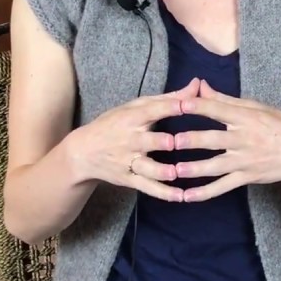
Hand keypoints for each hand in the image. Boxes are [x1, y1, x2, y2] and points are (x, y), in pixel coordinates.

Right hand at [65, 79, 198, 201]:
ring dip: (161, 171)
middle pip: (147, 141)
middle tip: (176, 143)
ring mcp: (129, 161)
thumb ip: (169, 99)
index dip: (169, 108)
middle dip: (161, 142)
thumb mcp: (137, 107)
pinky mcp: (129, 179)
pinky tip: (181, 196)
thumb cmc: (116, 123)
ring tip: (177, 173)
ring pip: (147, 168)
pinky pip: (148, 187)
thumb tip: (197, 84)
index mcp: (133, 118)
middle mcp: (130, 140)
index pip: (152, 111)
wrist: (83, 152)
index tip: (186, 105)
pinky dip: (163, 193)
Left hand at [172, 80, 280, 201]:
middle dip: (193, 140)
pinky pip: (223, 187)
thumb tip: (200, 86)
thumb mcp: (257, 107)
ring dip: (195, 169)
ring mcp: (245, 161)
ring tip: (175, 171)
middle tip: (171, 141)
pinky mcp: (246, 177)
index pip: (220, 111)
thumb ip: (225, 100)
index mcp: (247, 118)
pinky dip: (205, 193)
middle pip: (215, 140)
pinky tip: (187, 196)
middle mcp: (244, 139)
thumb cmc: (280, 125)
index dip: (200, 107)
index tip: (180, 104)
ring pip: (216, 166)